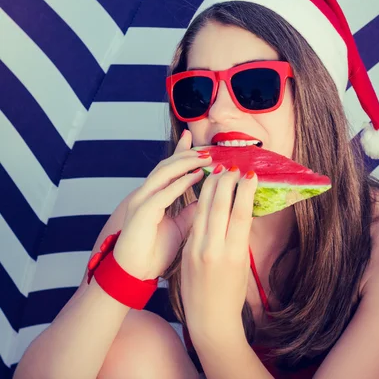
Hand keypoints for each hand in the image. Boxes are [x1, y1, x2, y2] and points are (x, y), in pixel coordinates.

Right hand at [112, 130, 210, 279]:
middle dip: (187, 154)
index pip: (168, 168)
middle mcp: (144, 193)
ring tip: (205, 159)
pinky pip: (163, 193)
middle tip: (207, 150)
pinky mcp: (142, 212)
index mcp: (152, 196)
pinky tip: (196, 177)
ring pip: (163, 172)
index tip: (195, 140)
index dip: (181, 152)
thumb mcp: (178, 228)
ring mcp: (141, 201)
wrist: (134, 274)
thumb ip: (189, 213)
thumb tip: (206, 200)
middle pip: (166, 165)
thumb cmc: (153, 252)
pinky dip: (180, 183)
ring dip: (185, 163)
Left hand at [181, 163, 257, 344]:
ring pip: (204, 209)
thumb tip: (239, 208)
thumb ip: (238, 236)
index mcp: (235, 254)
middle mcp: (215, 250)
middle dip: (227, 182)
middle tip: (233, 166)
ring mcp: (198, 249)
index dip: (245, 191)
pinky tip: (205, 191)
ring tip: (218, 170)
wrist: (209, 319)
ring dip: (211, 187)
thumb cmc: (232, 292)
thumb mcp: (243, 263)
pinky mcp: (187, 250)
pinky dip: (201, 203)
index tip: (250, 174)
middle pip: (220, 207)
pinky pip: (195, 221)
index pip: (240, 214)